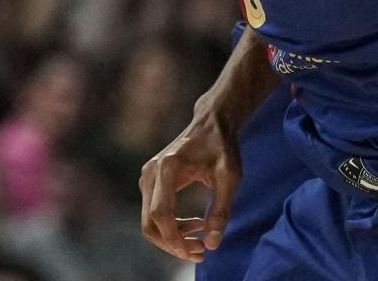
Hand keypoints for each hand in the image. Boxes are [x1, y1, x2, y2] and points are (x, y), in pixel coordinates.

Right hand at [139, 110, 241, 262]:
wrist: (211, 123)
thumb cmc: (222, 148)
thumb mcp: (229, 178)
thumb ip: (221, 210)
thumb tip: (212, 244)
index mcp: (167, 168)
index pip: (161, 214)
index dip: (175, 239)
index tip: (196, 253)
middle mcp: (151, 172)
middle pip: (150, 222)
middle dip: (173, 244)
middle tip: (200, 253)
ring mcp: (147, 177)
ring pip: (150, 221)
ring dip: (172, 238)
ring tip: (200, 242)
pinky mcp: (150, 181)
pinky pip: (154, 212)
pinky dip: (171, 226)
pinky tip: (195, 225)